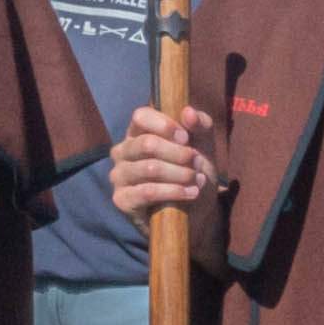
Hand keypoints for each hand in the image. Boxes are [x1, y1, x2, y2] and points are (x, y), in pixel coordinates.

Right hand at [99, 102, 230, 219]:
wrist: (196, 212)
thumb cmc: (193, 172)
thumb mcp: (203, 145)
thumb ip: (200, 124)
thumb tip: (188, 112)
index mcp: (138, 132)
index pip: (141, 116)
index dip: (165, 125)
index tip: (186, 138)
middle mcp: (123, 151)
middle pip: (147, 144)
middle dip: (178, 154)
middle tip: (196, 162)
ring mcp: (119, 176)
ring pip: (150, 168)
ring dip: (180, 174)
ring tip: (197, 180)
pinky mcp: (121, 199)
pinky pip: (147, 192)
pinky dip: (173, 191)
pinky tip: (190, 193)